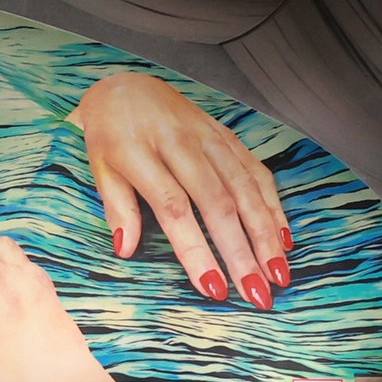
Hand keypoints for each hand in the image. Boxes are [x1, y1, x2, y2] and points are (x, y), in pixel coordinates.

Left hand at [68, 72, 290, 309]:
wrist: (125, 87)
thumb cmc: (107, 135)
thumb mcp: (98, 168)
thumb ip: (116, 206)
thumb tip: (125, 249)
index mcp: (140, 153)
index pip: (174, 208)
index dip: (195, 250)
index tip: (212, 288)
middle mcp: (181, 143)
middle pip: (219, 203)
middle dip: (242, 252)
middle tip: (257, 294)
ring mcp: (209, 138)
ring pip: (246, 188)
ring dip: (266, 234)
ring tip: (277, 274)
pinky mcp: (227, 136)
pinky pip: (256, 172)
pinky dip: (273, 205)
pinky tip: (283, 239)